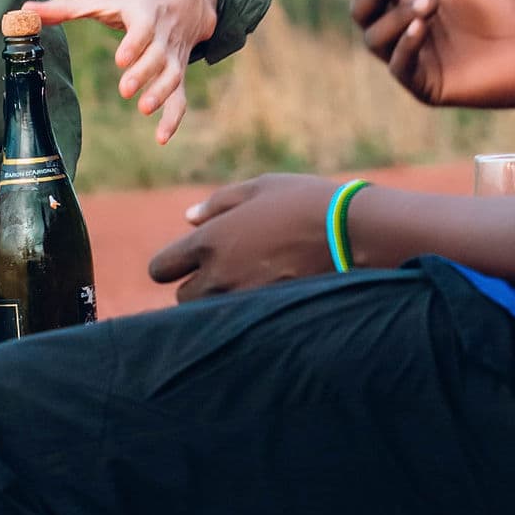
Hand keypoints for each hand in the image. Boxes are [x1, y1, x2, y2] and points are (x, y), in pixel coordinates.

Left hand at [33, 0, 217, 147]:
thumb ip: (64, 7)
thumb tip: (25, 10)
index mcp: (144, 13)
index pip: (143, 29)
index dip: (134, 44)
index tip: (121, 60)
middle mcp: (163, 35)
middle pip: (157, 56)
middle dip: (144, 73)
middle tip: (125, 90)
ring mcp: (173, 56)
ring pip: (172, 76)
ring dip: (160, 94)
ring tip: (143, 109)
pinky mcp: (177, 72)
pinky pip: (180, 96)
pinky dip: (174, 118)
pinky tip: (161, 139)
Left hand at [146, 172, 335, 301]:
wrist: (353, 232)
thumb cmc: (305, 202)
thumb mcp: (260, 189)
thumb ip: (218, 204)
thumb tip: (189, 217)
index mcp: (209, 241)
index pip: (161, 269)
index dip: (171, 266)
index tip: (186, 264)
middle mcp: (218, 275)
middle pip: (182, 299)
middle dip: (197, 289)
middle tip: (224, 274)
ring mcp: (242, 300)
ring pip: (210, 316)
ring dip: (219, 306)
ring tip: (248, 287)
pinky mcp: (267, 317)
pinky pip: (241, 325)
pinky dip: (247, 317)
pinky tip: (267, 301)